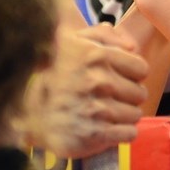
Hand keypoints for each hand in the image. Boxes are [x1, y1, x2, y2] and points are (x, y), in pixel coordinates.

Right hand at [23, 24, 148, 158]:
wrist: (29, 114)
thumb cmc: (54, 76)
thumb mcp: (72, 43)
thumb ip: (103, 35)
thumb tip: (132, 46)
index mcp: (97, 56)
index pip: (141, 68)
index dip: (132, 75)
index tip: (120, 79)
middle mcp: (99, 81)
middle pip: (140, 93)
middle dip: (128, 96)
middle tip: (111, 98)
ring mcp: (98, 109)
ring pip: (135, 114)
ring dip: (125, 116)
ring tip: (106, 114)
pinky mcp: (96, 134)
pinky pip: (129, 134)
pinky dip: (122, 133)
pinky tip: (107, 128)